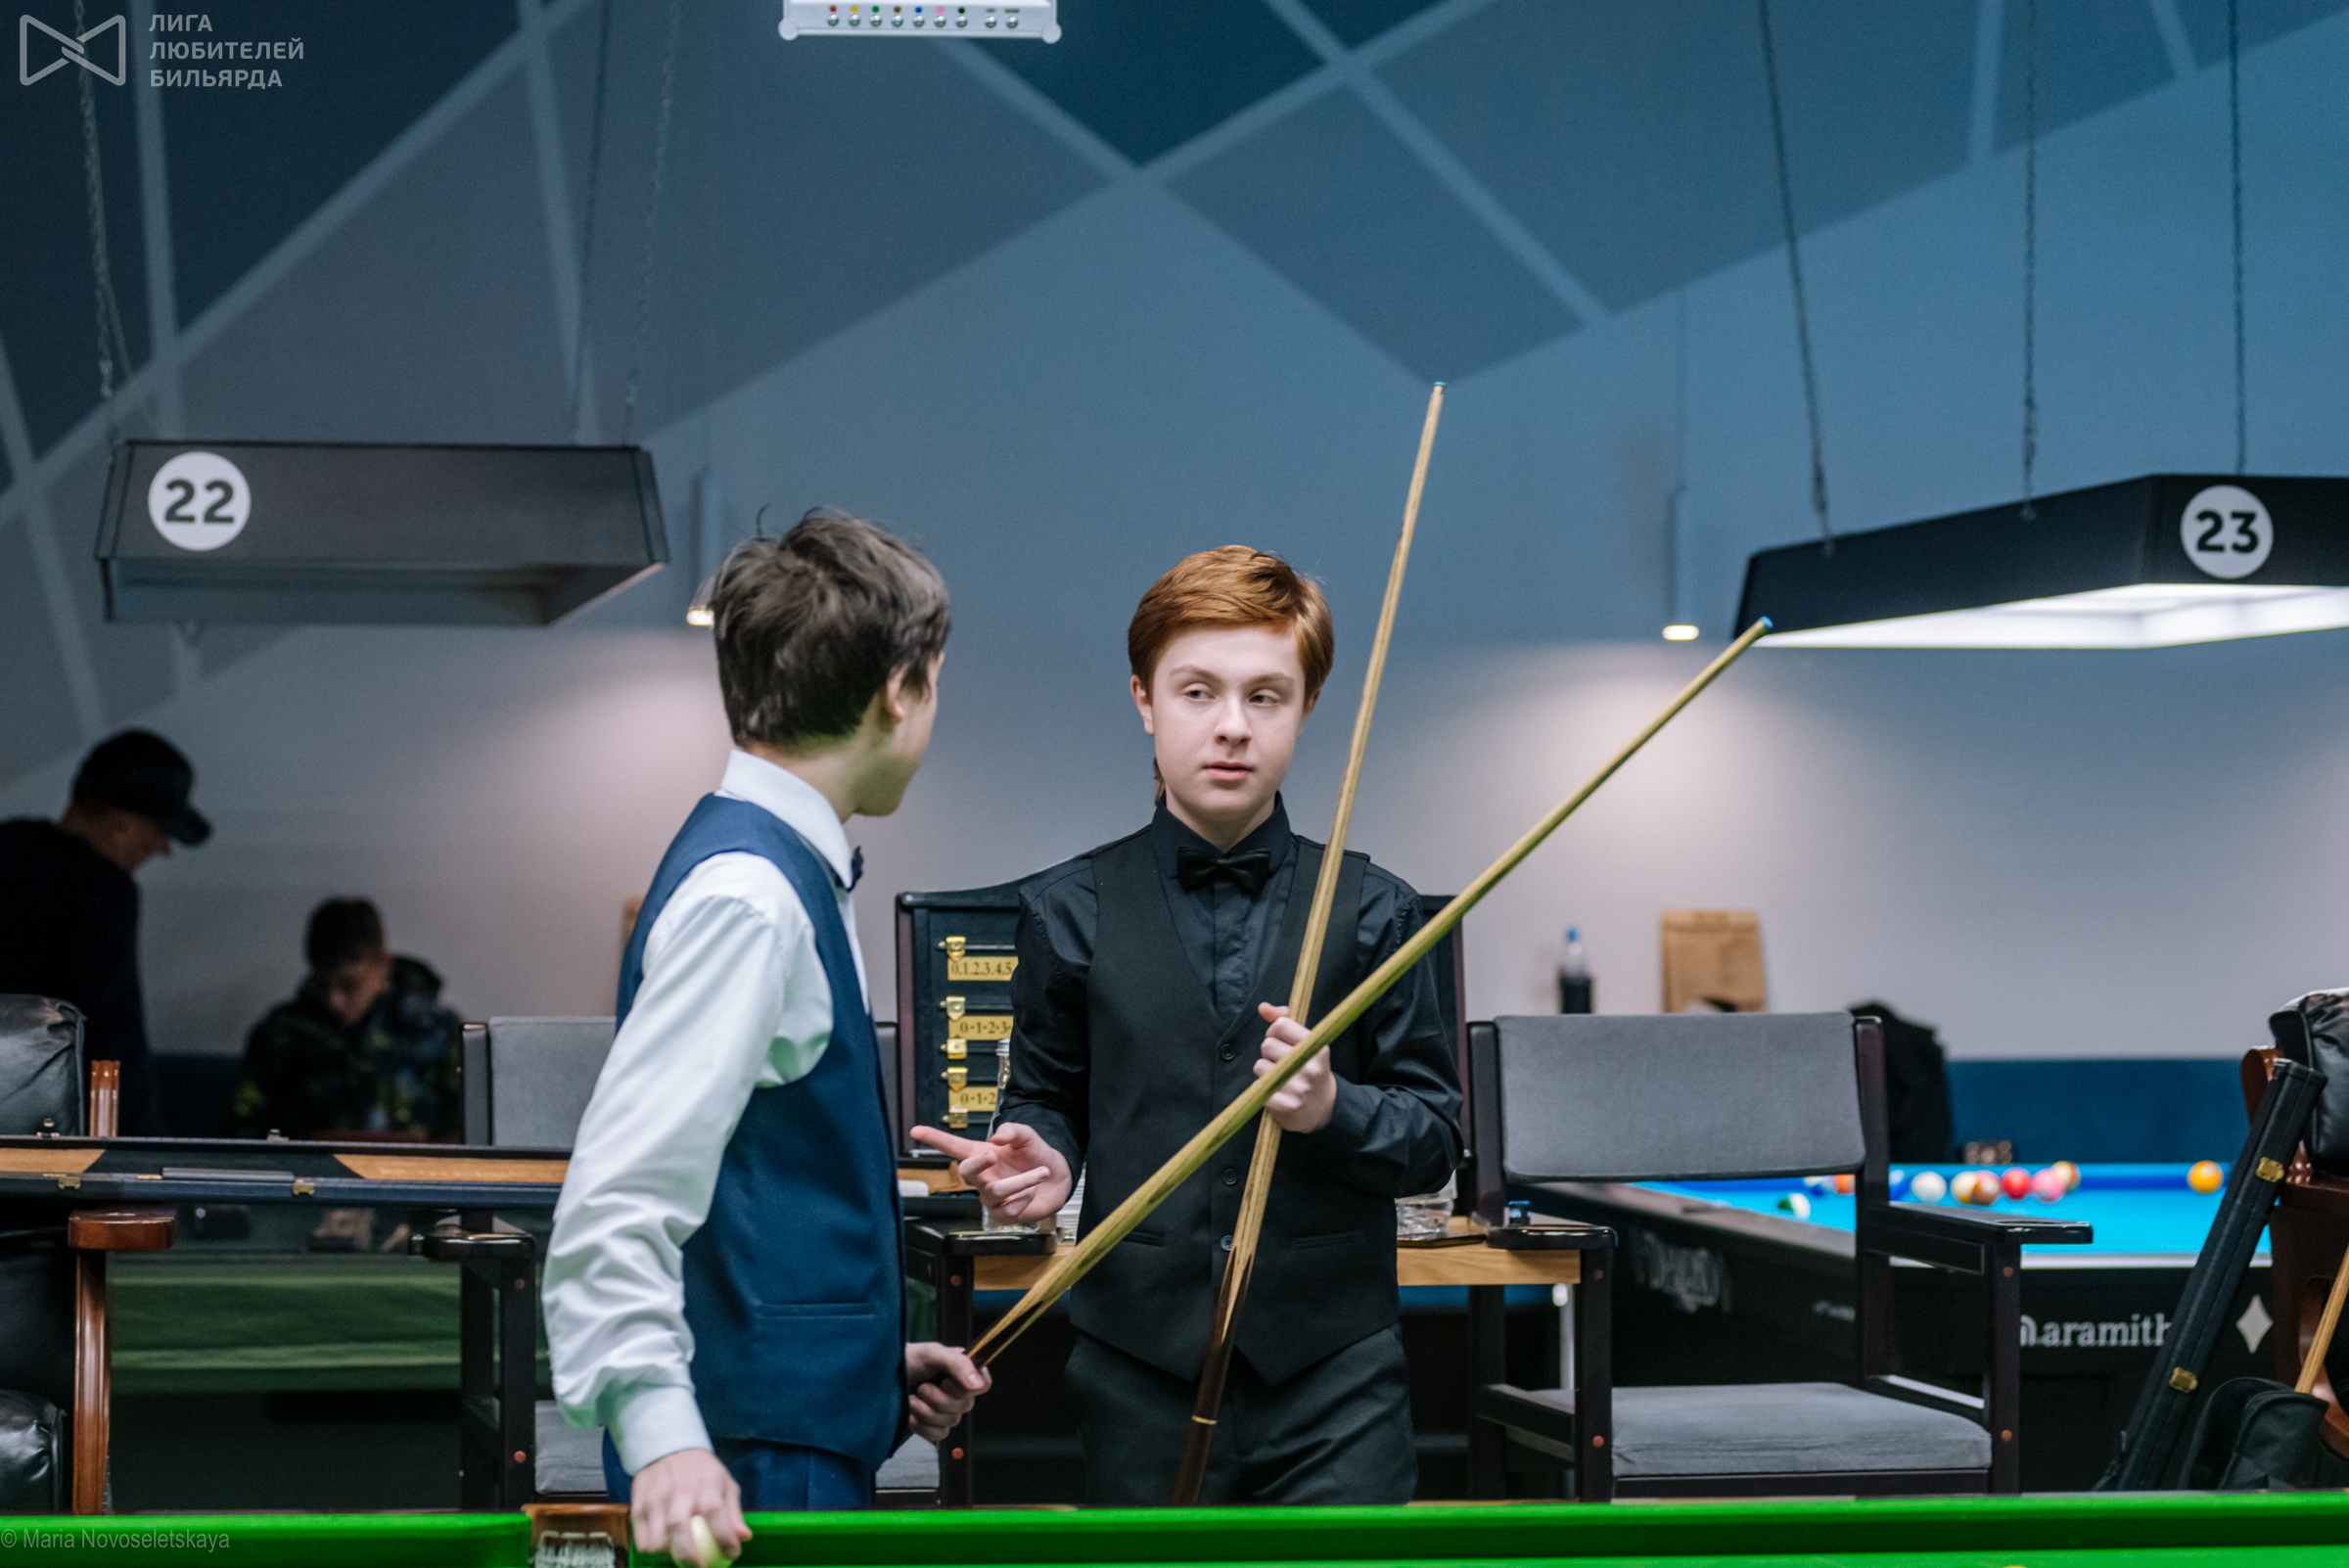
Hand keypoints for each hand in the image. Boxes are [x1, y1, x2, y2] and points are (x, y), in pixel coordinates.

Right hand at [628, 1447, 748, 1565]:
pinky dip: (654, 1550)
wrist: (667, 1446)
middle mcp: (679, 1494)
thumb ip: (733, 1512)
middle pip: (679, 1531)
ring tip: (681, 1555)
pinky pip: (642, 1541)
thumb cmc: (701, 1471)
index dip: (726, 1541)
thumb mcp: (724, 1483)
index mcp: (706, 1487)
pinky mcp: (637, 1507)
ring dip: (669, 1555)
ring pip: (656, 1541)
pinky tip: (665, 1547)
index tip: (731, 1554)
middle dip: (690, 1558)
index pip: (717, 1518)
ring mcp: (655, 1501)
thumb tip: (744, 1537)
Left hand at [904, 1341, 990, 1440]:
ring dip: (926, 1411)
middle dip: (938, 1398)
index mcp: (964, 1371)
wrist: (883, 1378)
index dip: (967, 1387)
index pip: (984, 1385)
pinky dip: (922, 1426)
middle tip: (921, 1387)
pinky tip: (911, 1415)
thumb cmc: (908, 1360)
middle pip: (965, 1406)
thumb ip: (958, 1364)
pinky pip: (939, 1435)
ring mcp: (948, 1411)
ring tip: (912, 1399)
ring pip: (950, 1421)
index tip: (947, 1382)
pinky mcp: (935, 1427)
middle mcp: (960, 1392)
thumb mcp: (932, 1353)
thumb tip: (978, 1386)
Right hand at [908, 1121, 1072, 1222]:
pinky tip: (1033, 1193)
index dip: (934, 1139)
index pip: (953, 1147)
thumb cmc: (1036, 1155)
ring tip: (1041, 1173)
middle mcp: (982, 1177)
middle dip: (977, 1164)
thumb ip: (1012, 1130)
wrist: (1058, 1178)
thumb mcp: (1027, 1136)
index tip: (914, 1130)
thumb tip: (997, 1138)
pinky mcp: (1002, 1215)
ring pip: (996, 1191)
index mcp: (981, 1154)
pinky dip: (1026, 1198)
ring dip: (1022, 1181)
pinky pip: (1009, 1210)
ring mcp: (990, 1198)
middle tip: (991, 1154)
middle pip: (966, 1172)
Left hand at [1254, 1003, 1334, 1133]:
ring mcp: (1299, 1087)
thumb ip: (1284, 1020)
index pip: (1280, 1025)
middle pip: (1267, 1044)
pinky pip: (1260, 1087)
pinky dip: (1264, 1088)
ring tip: (1279, 1077)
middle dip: (1269, 1052)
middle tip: (1281, 1061)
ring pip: (1260, 1066)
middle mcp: (1310, 1066)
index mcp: (1316, 1046)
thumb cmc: (1309, 1068)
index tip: (1281, 1041)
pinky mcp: (1287, 1105)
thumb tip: (1263, 1007)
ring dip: (1264, 1070)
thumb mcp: (1305, 1042)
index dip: (1274, 1032)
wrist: (1324, 1108)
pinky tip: (1277, 1091)